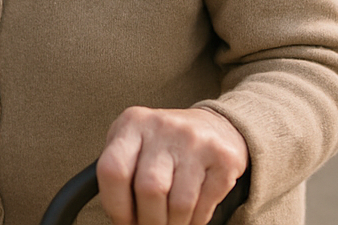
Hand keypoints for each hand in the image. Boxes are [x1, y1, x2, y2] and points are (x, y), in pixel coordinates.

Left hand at [96, 107, 248, 224]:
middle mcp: (163, 126)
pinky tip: (189, 215)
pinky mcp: (224, 158)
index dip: (115, 205)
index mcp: (133, 123)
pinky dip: (194, 221)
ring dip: (173, 224)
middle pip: (149, 189)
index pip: (113, 169)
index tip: (122, 220)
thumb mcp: (134, 146)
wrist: (214, 126)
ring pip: (179, 204)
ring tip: (170, 223)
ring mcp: (196, 141)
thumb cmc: (163, 145)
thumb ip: (120, 176)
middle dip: (148, 221)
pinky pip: (204, 206)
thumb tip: (120, 219)